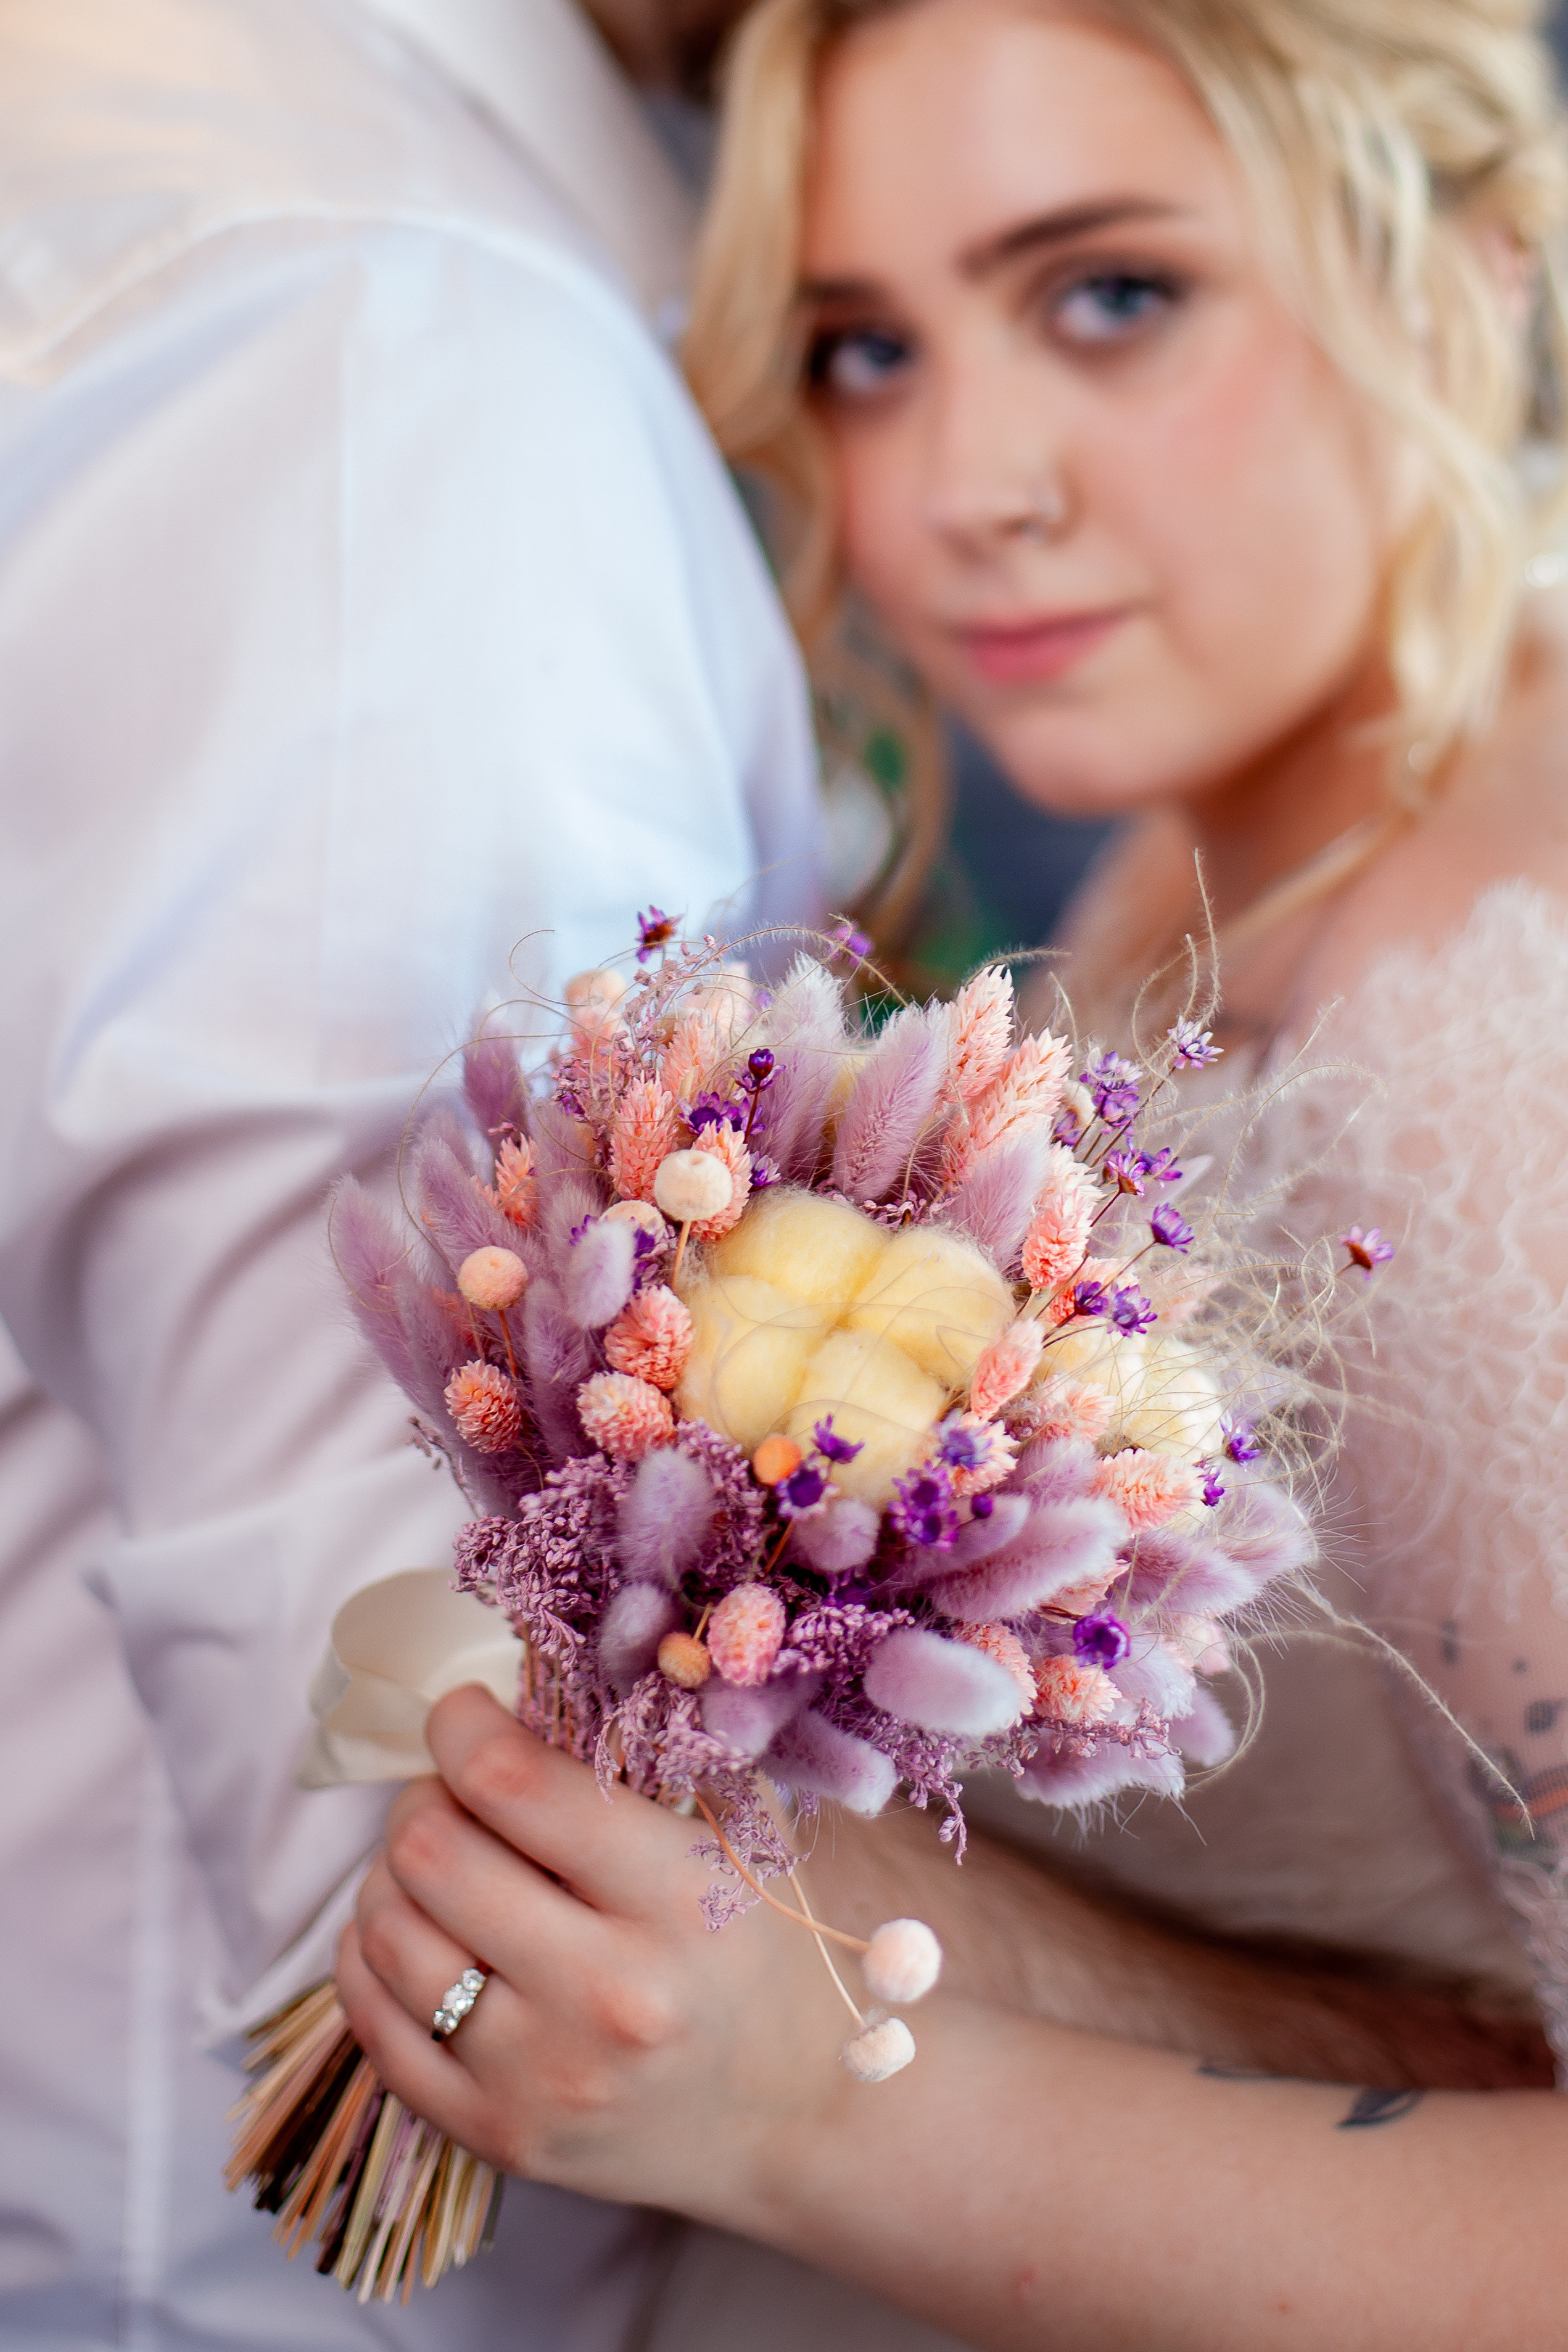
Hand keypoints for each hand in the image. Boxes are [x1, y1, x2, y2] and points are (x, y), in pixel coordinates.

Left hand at [335, 1684, 844, 2222]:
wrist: (798, 2116)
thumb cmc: (759, 1951)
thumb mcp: (736, 1837)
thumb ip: (648, 1757)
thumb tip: (530, 1686)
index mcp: (677, 1900)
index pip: (513, 1784)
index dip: (461, 1727)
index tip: (463, 1713)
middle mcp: (606, 1995)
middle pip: (432, 1854)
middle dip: (425, 1799)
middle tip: (456, 1796)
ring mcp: (542, 2079)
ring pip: (387, 1934)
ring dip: (394, 1877)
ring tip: (439, 1866)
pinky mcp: (496, 2137)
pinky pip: (374, 2027)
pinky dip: (370, 1959)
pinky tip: (415, 1931)